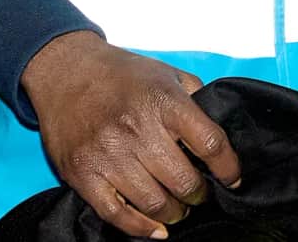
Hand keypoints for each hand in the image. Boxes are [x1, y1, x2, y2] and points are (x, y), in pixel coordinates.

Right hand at [21, 31, 240, 238]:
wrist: (65, 70)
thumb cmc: (119, 74)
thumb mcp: (164, 72)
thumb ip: (195, 98)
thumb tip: (217, 133)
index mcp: (163, 100)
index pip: (210, 143)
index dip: (228, 168)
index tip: (232, 179)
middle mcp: (136, 128)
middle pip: (184, 182)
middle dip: (199, 194)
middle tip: (197, 193)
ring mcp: (108, 154)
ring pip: (155, 204)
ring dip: (174, 213)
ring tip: (177, 207)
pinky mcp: (83, 174)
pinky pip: (118, 215)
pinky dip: (142, 229)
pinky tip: (156, 228)